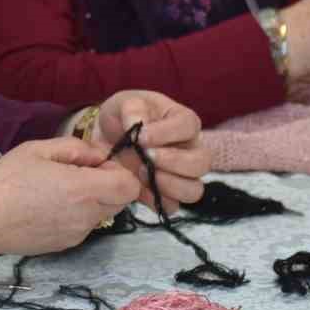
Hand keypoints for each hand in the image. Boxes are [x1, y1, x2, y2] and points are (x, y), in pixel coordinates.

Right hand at [0, 139, 139, 273]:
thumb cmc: (7, 180)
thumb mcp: (38, 149)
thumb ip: (76, 148)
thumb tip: (99, 154)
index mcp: (83, 190)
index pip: (129, 186)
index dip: (119, 171)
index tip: (97, 164)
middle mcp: (86, 217)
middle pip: (120, 202)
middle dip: (109, 185)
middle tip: (79, 174)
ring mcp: (77, 234)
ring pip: (103, 214)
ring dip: (93, 200)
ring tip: (59, 190)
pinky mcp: (65, 245)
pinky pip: (84, 226)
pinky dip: (77, 214)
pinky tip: (49, 206)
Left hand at [90, 91, 209, 213]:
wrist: (107, 139)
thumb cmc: (123, 116)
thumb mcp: (124, 103)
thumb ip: (132, 109)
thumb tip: (138, 126)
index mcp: (183, 121)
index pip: (189, 126)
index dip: (168, 133)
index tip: (141, 136)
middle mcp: (190, 149)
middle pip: (202, 162)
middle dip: (174, 161)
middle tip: (146, 157)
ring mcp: (181, 175)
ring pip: (194, 189)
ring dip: (169, 185)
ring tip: (142, 173)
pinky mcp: (167, 195)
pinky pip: (172, 206)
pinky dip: (157, 201)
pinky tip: (139, 189)